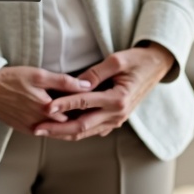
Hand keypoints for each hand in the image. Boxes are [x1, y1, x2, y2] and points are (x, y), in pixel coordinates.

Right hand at [0, 66, 92, 134]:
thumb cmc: (13, 78)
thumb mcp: (40, 75)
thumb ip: (64, 82)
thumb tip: (87, 86)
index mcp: (47, 109)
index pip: (76, 113)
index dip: (89, 108)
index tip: (99, 102)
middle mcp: (41, 123)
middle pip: (69, 125)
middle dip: (82, 118)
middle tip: (95, 110)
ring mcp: (33, 129)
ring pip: (59, 132)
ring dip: (70, 125)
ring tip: (82, 115)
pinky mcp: (26, 131)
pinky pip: (47, 132)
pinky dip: (56, 128)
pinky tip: (63, 120)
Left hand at [33, 44, 175, 140]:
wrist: (156, 67)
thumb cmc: (137, 60)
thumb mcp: (117, 60)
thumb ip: (96, 72)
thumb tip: (76, 83)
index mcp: (118, 99)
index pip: (84, 103)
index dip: (63, 105)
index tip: (45, 107)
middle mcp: (117, 114)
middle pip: (82, 126)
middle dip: (57, 129)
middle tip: (36, 129)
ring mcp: (117, 120)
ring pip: (86, 132)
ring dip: (63, 133)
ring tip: (43, 131)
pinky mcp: (115, 120)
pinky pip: (92, 130)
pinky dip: (75, 130)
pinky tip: (60, 129)